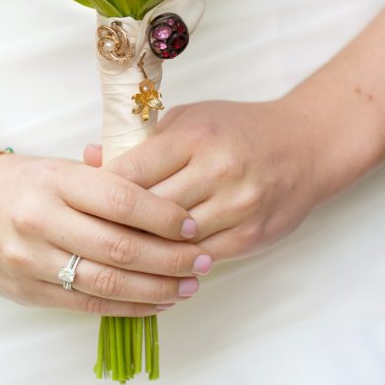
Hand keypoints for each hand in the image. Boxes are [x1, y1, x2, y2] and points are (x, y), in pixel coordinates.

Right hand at [0, 151, 212, 316]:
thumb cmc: (28, 183)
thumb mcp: (64, 169)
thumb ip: (110, 182)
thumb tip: (171, 198)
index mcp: (55, 181)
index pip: (120, 200)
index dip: (162, 216)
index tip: (192, 224)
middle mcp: (40, 220)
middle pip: (118, 247)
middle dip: (169, 258)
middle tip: (202, 260)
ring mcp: (30, 260)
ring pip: (105, 282)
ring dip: (155, 289)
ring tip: (189, 286)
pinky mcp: (28, 292)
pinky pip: (87, 304)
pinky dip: (129, 306)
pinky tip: (157, 302)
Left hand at [83, 98, 330, 262]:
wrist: (304, 147)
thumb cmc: (236, 130)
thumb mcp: (188, 120)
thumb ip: (141, 142)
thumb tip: (88, 158)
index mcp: (194, 137)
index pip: (132, 171)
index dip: (100, 192)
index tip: (81, 203)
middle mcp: (216, 170)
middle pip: (148, 210)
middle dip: (114, 225)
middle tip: (86, 236)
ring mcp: (236, 206)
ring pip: (171, 241)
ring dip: (142, 250)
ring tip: (114, 254)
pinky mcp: (250, 236)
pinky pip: (199, 258)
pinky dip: (173, 263)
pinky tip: (153, 264)